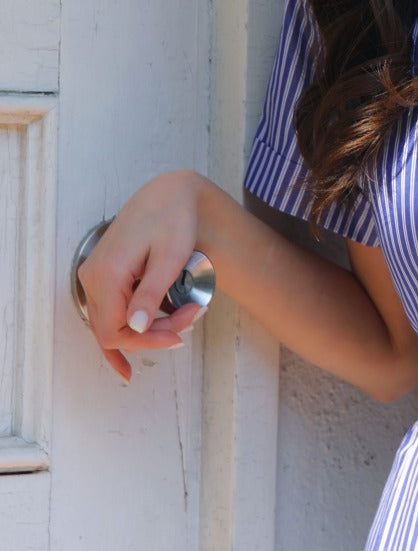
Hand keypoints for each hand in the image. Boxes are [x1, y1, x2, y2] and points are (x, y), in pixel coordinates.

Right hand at [77, 170, 204, 381]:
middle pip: (114, 330)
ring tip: (186, 314)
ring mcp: (95, 276)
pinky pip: (110, 311)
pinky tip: (129, 358)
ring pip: (113, 323)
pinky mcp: (105, 274)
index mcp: (106, 274)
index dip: (148, 340)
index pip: (117, 331)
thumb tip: (135, 327)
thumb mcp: (169, 257)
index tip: (180, 334)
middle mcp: (92, 277)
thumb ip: (151, 293)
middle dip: (153, 334)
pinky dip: (124, 331)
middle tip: (191, 318)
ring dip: (147, 328)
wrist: (169, 192)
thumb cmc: (173, 218)